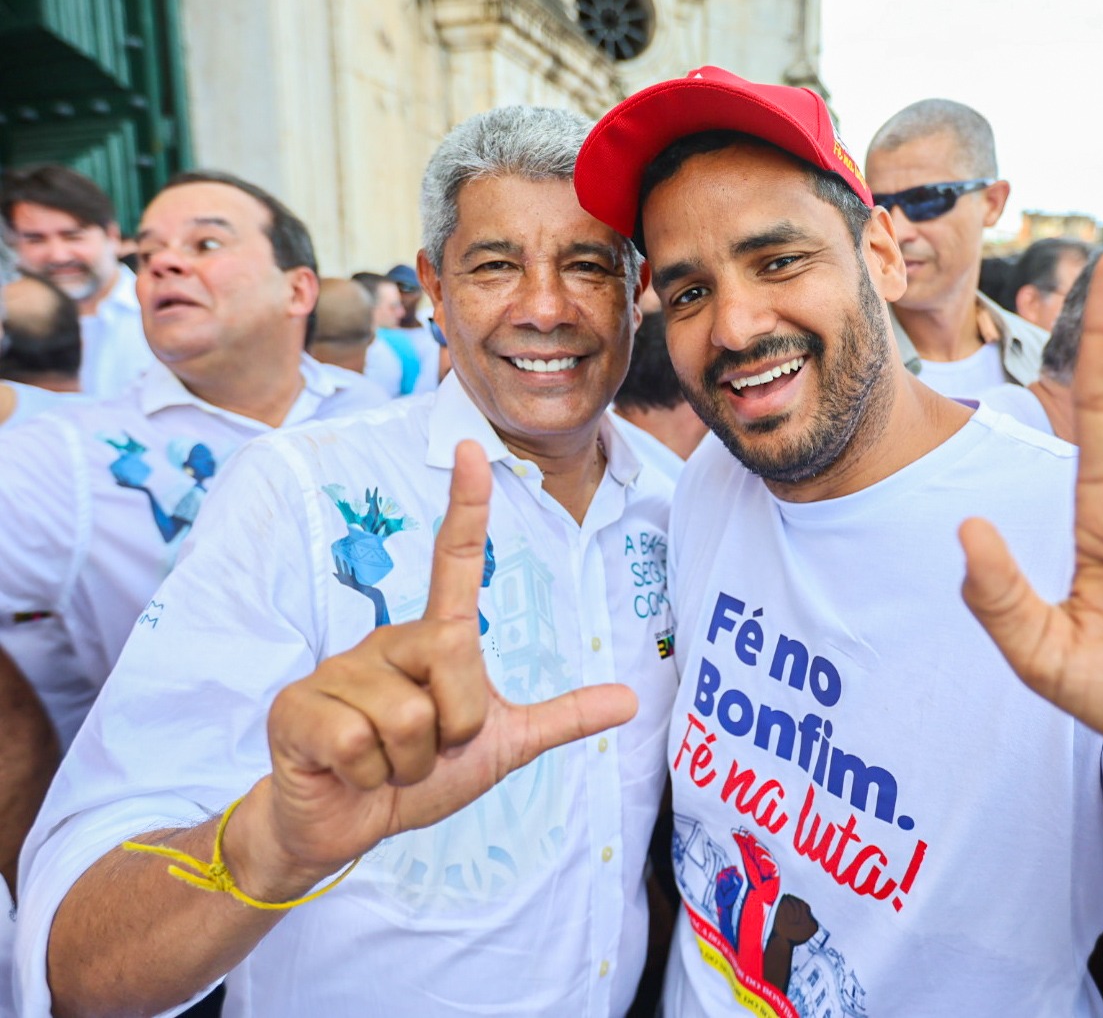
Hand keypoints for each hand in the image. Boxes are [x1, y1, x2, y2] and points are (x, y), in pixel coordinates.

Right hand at [241, 441, 638, 895]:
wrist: (344, 827)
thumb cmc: (415, 777)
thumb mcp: (501, 748)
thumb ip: (560, 720)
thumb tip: (630, 699)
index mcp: (432, 640)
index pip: (452, 563)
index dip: (466, 507)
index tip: (473, 448)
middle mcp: (386, 641)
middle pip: (457, 660)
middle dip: (457, 727)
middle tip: (429, 751)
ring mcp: (338, 670)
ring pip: (410, 716)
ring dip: (410, 763)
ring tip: (385, 764)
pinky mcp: (299, 708)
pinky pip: (360, 743)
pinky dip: (369, 776)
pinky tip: (348, 773)